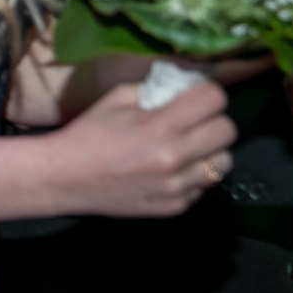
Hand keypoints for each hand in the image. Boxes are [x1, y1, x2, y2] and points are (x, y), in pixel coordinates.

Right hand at [48, 80, 235, 217]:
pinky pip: (204, 186)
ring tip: (186, 148)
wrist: (65, 178)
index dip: (207, 93)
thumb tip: (184, 86)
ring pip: (223, 162)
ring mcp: (177, 186)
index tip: (196, 96)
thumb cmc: (88, 135)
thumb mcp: (116, 99)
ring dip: (209, 150)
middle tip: (193, 121)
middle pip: (228, 130)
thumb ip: (155, 89)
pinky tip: (168, 170)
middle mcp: (175, 158)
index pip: (214, 99)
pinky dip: (192, 175)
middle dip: (212, 120)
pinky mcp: (175, 206)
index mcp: (159, 126)